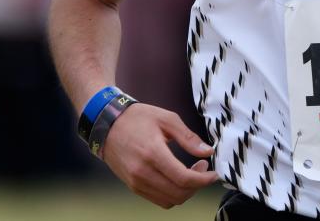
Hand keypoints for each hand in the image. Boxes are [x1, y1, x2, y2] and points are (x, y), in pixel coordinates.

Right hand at [101, 103, 217, 207]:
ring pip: (169, 200)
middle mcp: (143, 172)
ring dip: (186, 191)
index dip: (203, 179)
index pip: (183, 178)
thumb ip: (188, 137)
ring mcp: (136, 182)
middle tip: (203, 168)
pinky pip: (158, 200)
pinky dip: (173, 194)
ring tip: (192, 172)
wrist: (106, 123)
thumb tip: (208, 152)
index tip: (213, 173)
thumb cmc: (137, 118)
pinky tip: (177, 178)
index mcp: (153, 153)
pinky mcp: (133, 186)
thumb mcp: (166, 118)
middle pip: (178, 193)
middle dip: (197, 185)